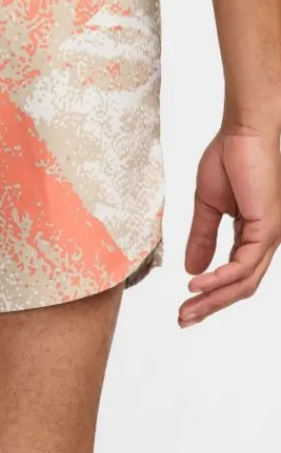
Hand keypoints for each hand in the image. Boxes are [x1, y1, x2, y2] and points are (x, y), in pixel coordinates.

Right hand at [179, 125, 280, 327]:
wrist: (243, 133)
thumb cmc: (229, 158)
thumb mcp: (207, 206)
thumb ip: (201, 237)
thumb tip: (192, 268)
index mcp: (250, 235)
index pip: (232, 276)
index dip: (209, 296)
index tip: (184, 307)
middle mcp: (263, 241)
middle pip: (239, 287)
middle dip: (210, 307)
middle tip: (183, 320)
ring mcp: (268, 236)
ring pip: (243, 282)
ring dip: (214, 299)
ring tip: (187, 309)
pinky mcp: (267, 228)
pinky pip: (244, 264)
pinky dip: (221, 278)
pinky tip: (199, 284)